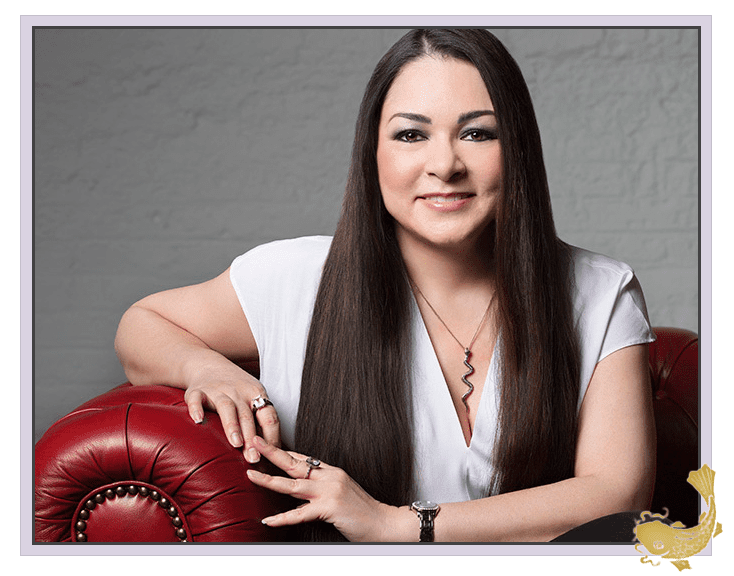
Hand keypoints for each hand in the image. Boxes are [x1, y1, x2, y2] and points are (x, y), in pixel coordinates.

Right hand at [183, 359, 280, 462]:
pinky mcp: (197, 391)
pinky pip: (197, 400)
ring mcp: (217, 390)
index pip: (268, 416)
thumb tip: (274, 449)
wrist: (208, 364)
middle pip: (247, 416)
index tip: (271, 455)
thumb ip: (261, 419)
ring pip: (227, 407)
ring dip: (232, 425)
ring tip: (235, 443)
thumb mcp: (253, 396)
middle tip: (254, 458)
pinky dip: (197, 409)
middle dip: (252, 438)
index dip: (271, 436)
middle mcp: (238, 391)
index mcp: (256, 394)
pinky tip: (199, 421)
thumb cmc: (235, 388)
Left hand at [246, 436, 398, 541]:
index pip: (303, 457)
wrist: (384, 523)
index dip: (284, 450)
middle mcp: (329, 477)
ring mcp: (329, 491)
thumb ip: (326, 486)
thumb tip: (307, 488)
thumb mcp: (344, 491)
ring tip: (251, 474)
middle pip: (294, 462)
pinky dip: (282, 518)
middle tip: (254, 440)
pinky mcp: (329, 507)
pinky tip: (269, 519)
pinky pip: (300, 513)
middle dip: (272, 452)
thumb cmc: (364, 512)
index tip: (268, 443)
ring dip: (268, 479)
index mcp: (332, 471)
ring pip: (291, 484)